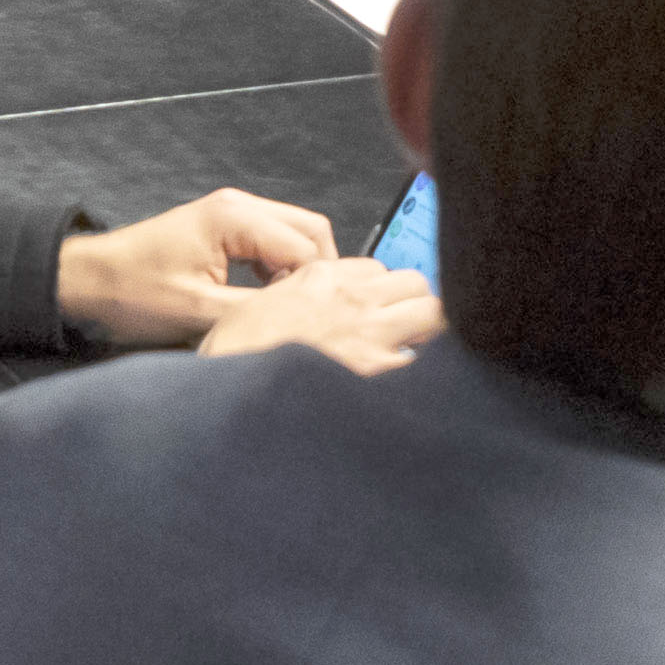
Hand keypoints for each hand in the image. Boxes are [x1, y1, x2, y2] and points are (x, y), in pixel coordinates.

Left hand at [56, 187, 339, 346]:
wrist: (86, 281)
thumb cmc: (133, 294)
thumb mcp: (198, 311)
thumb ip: (256, 309)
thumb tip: (303, 317)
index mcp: (236, 217)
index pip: (307, 248)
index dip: (313, 287)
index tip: (303, 320)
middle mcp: (240, 205)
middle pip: (310, 231)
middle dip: (315, 272)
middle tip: (303, 312)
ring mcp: (232, 212)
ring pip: (294, 234)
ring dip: (297, 269)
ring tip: (282, 306)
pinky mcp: (224, 226)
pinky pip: (272, 240)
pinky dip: (279, 265)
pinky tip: (264, 295)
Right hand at [199, 255, 442, 375]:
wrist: (231, 395)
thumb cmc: (234, 358)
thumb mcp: (254, 309)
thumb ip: (294, 298)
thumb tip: (313, 307)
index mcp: (319, 278)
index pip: (375, 269)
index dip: (379, 291)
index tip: (377, 309)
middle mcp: (351, 299)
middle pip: (414, 282)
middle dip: (414, 302)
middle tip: (406, 326)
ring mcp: (371, 334)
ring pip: (433, 312)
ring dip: (429, 330)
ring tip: (415, 351)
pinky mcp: (381, 372)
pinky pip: (423, 360)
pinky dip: (423, 371)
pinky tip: (412, 387)